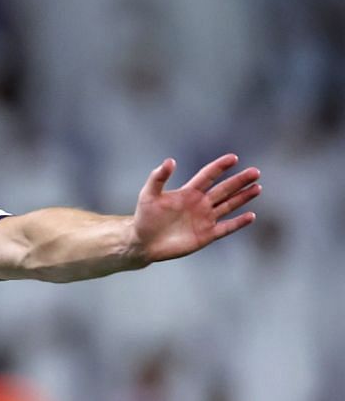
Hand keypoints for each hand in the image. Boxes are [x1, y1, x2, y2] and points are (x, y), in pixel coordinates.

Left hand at [131, 154, 259, 264]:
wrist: (143, 242)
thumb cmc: (144, 218)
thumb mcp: (148, 195)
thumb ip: (158, 178)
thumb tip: (170, 161)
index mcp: (189, 192)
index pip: (208, 175)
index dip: (220, 166)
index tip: (233, 158)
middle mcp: (200, 203)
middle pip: (224, 189)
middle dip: (239, 181)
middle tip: (255, 172)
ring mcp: (205, 219)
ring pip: (229, 205)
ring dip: (243, 197)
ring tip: (257, 188)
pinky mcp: (206, 235)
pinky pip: (226, 228)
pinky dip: (238, 223)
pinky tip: (251, 216)